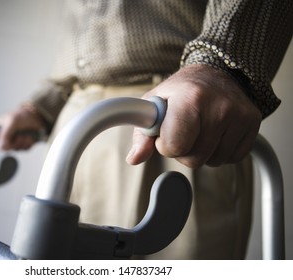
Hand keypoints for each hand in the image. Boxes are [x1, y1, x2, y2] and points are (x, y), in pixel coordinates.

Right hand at [0, 103, 45, 150]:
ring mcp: (14, 141)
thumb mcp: (12, 122)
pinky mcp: (23, 144)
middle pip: (5, 148)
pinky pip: (24, 149)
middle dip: (14, 143)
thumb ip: (5, 134)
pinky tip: (30, 137)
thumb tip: (2, 146)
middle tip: (19, 137)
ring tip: (26, 135)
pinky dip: (28, 144)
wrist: (36, 117)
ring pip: (15, 149)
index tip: (5, 143)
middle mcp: (5, 136)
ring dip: (22, 143)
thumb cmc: (22, 116)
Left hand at [126, 64, 261, 167]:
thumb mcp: (154, 105)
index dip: (165, 144)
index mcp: (190, 98)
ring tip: (200, 129)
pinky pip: (232, 158)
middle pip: (194, 159)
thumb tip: (134, 158)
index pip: (174, 146)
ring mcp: (239, 116)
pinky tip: (215, 132)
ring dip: (202, 151)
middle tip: (183, 130)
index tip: (166, 131)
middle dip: (183, 150)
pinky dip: (220, 151)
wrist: (215, 73)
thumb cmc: (181, 91)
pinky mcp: (253, 123)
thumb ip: (142, 134)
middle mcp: (219, 107)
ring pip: (213, 161)